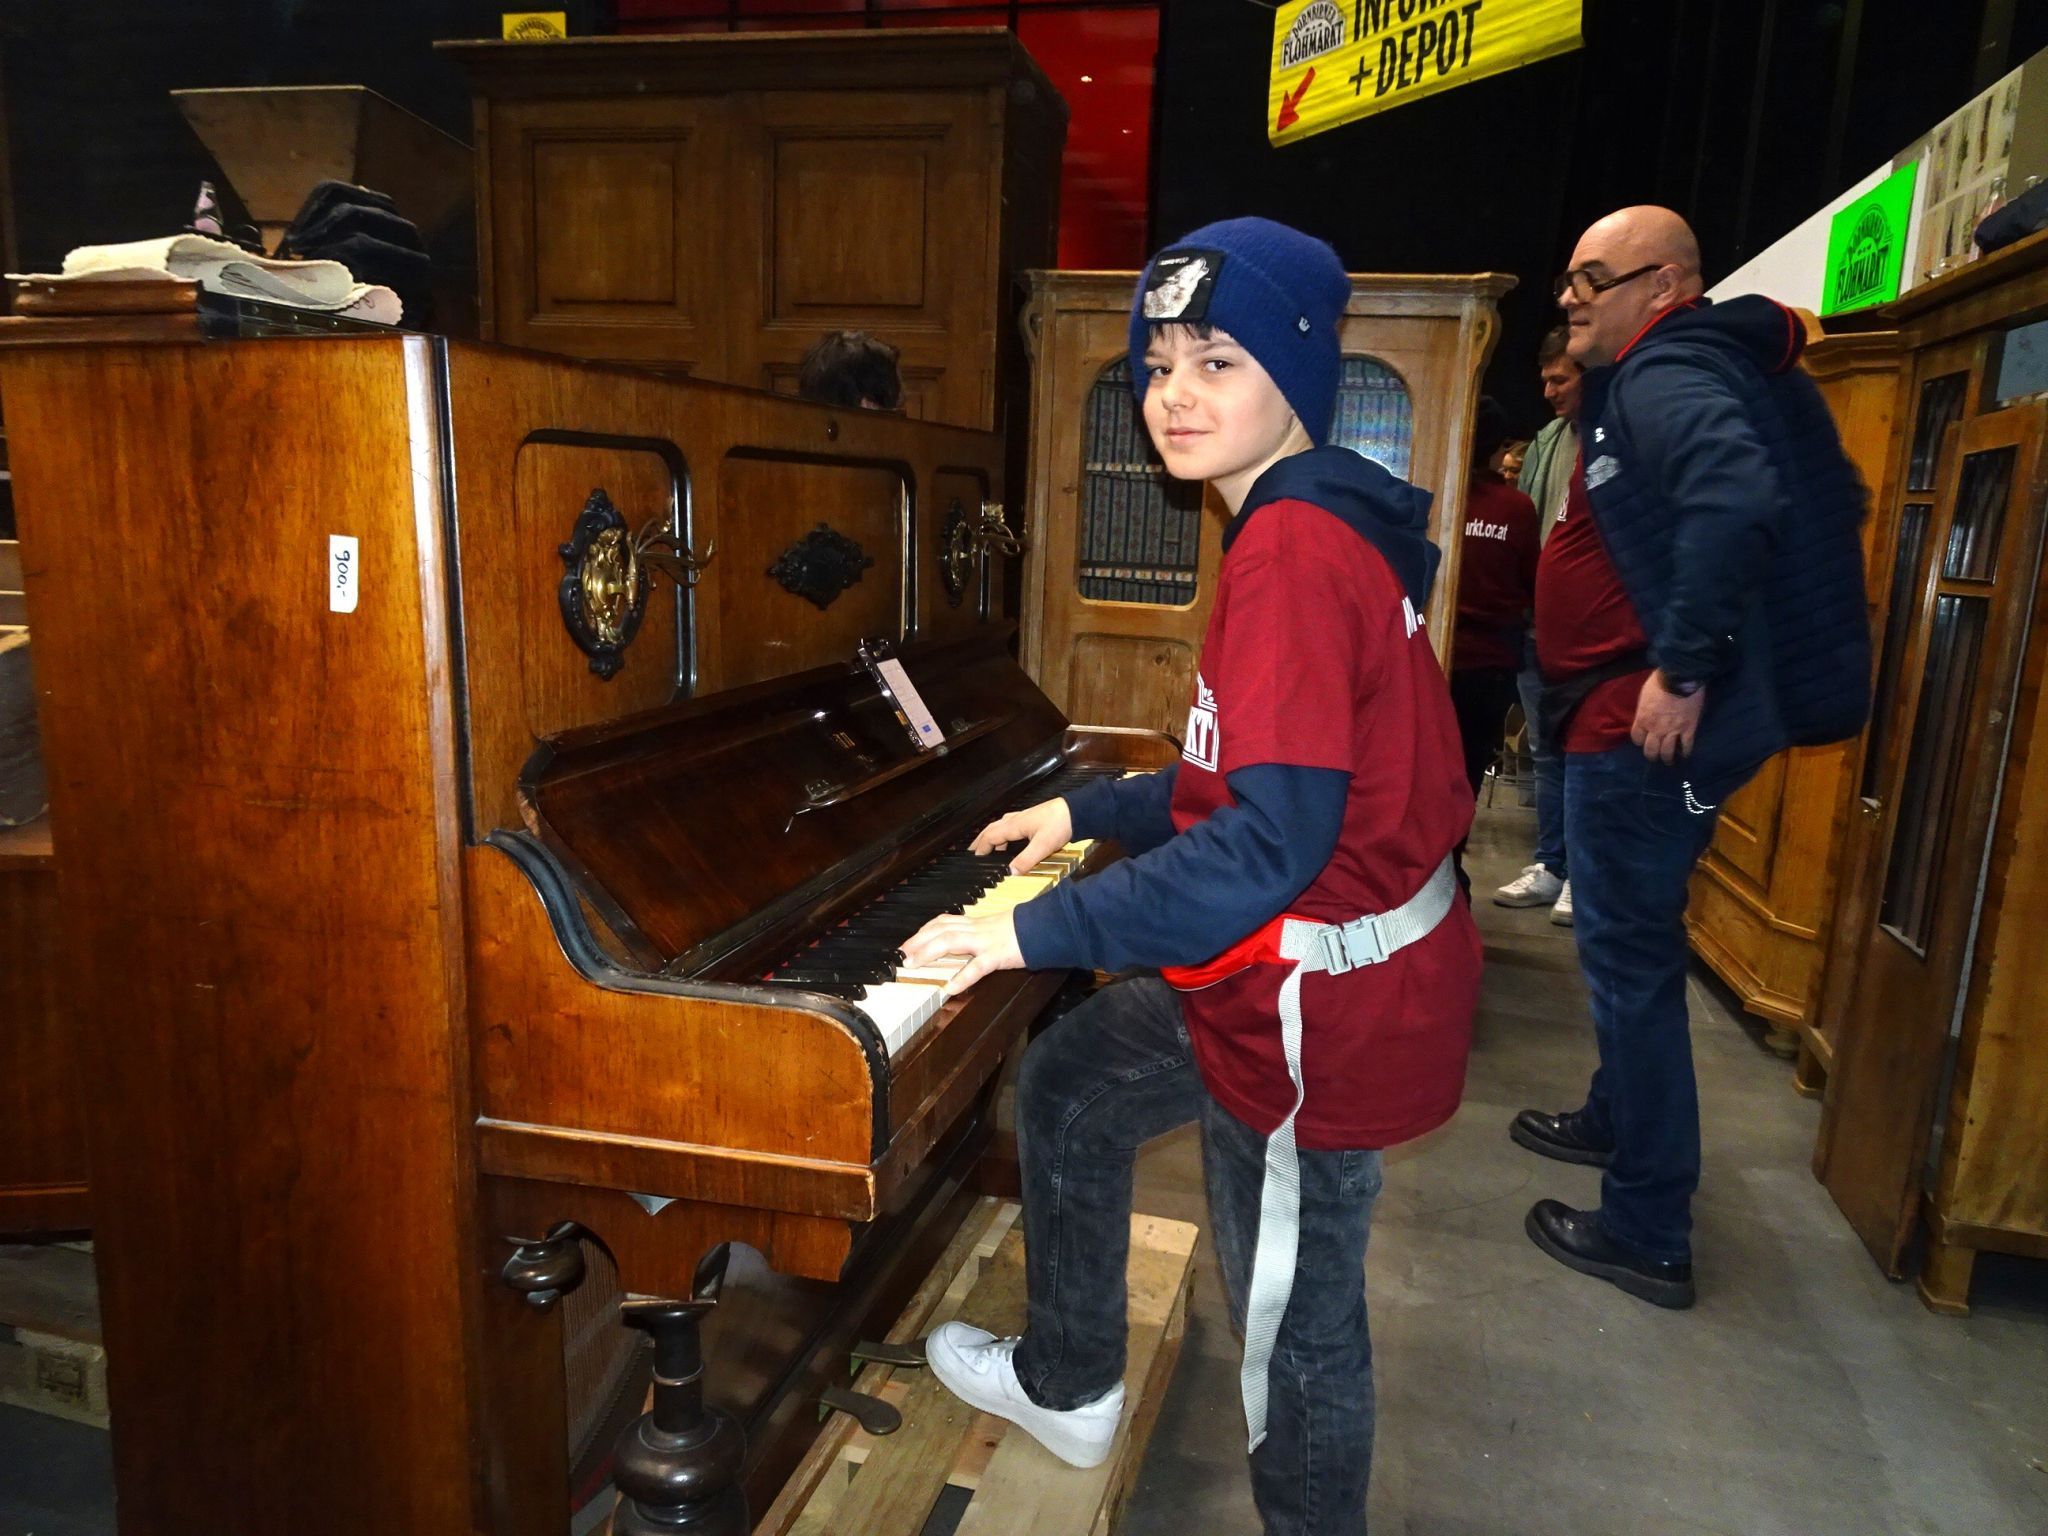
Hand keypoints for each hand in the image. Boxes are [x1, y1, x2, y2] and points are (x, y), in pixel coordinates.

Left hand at [900, 910, 1023, 996]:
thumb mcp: (996, 928)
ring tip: (913, 963)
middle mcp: (976, 929)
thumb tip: (964, 945)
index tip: (907, 943)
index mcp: (975, 923)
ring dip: (929, 951)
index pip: (943, 922)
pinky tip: (950, 988)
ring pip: (952, 941)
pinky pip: (978, 966)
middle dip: (918, 941)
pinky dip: (962, 976)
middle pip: (940, 929)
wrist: (1045, 926)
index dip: (922, 932)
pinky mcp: (998, 954)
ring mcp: (986, 941)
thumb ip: (979, 934)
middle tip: (901, 955)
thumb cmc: (1024, 929)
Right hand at [970, 797, 1073, 874]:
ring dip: (991, 837)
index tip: (974, 860)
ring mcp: (1023, 818)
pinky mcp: (1031, 819)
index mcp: (1014, 825)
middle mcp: (1015, 819)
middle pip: (991, 829)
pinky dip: (1002, 834)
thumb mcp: (1043, 846)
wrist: (1077, 811)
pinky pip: (1009, 826)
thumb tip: (1010, 873)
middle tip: (972, 852)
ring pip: (1000, 826)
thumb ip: (1026, 860)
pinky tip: (1008, 841)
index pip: (989, 836)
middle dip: (980, 841)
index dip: (980, 849)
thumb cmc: (1060, 825)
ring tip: (988, 849)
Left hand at [1631, 672, 1705, 763]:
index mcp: (1643, 719)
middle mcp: (1655, 729)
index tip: (1643, 741)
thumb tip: (1646, 712)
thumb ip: (1644, 707)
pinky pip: (1686, 745)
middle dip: (1652, 755)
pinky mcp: (1688, 729)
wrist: (1680, 678)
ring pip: (1668, 751)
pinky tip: (1685, 755)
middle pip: (1651, 749)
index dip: (1640, 741)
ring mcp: (1673, 730)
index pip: (1637, 738)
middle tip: (1655, 757)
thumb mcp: (1645, 694)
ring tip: (1669, 761)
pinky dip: (1685, 752)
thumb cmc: (1660, 681)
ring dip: (1668, 758)